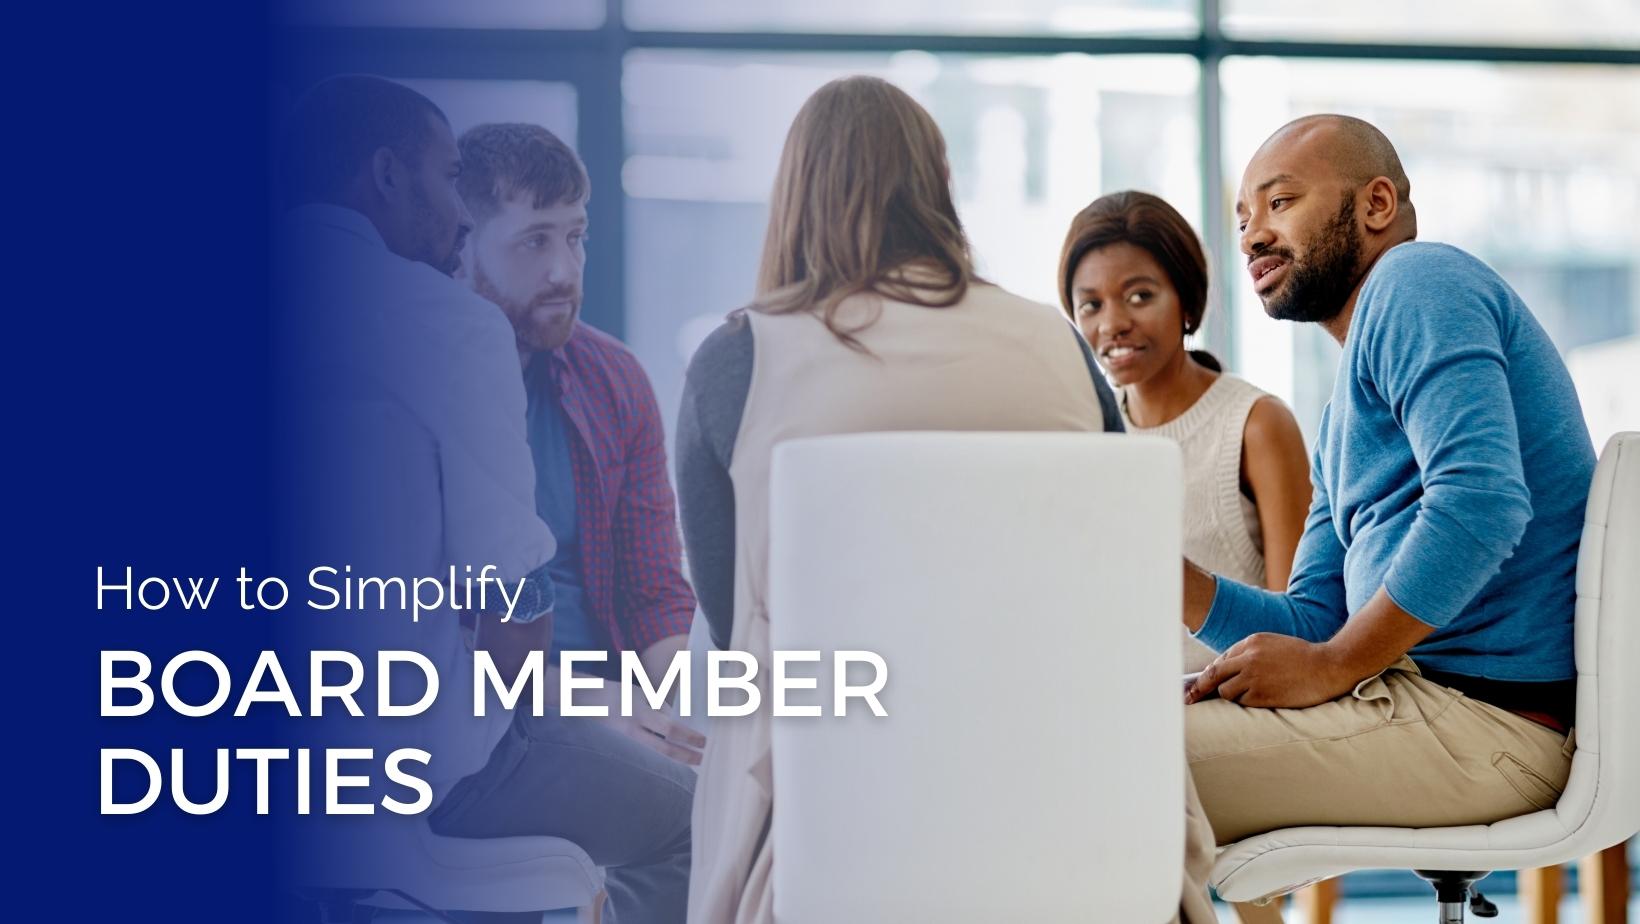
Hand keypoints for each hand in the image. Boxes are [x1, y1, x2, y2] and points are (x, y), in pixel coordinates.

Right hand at [581, 681, 707, 765]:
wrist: (588, 702)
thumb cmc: (619, 695)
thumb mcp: (642, 694)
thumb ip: (660, 708)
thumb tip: (677, 723)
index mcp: (640, 715)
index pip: (670, 729)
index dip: (688, 737)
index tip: (703, 742)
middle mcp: (633, 732)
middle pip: (664, 750)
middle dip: (685, 756)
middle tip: (701, 759)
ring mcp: (626, 744)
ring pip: (655, 757)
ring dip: (674, 760)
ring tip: (691, 762)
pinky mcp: (622, 750)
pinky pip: (645, 756)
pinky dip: (660, 759)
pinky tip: (671, 761)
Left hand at [1185, 633, 1352, 708]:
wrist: (1327, 667)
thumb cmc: (1302, 656)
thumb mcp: (1272, 644)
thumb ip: (1249, 653)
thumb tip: (1224, 668)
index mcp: (1250, 642)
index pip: (1220, 660)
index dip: (1209, 674)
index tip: (1198, 684)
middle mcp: (1247, 658)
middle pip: (1213, 675)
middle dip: (1200, 688)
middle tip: (1189, 698)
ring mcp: (1253, 677)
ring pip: (1225, 691)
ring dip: (1231, 696)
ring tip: (1250, 696)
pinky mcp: (1261, 695)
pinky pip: (1242, 702)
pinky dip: (1246, 703)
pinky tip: (1261, 699)